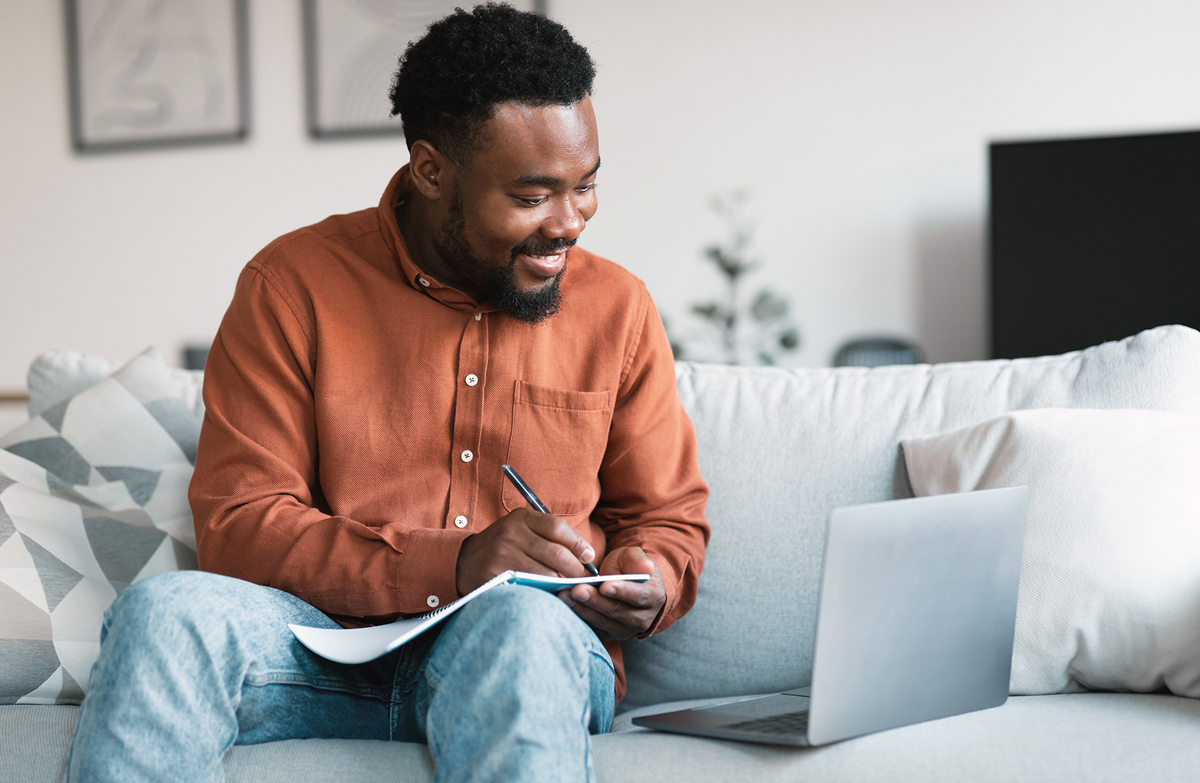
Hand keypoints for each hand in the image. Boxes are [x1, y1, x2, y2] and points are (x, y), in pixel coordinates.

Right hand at [456, 508, 596, 594]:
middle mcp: (511, 533)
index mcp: (521, 518)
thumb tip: (586, 554)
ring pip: (547, 573)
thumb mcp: (522, 530)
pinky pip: (531, 587)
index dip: (578, 544)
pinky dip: (545, 592)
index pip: (558, 528)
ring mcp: (502, 555)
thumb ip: (550, 536)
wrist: (465, 562)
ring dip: (561, 583)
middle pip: (556, 553)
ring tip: (566, 587)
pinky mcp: (496, 575)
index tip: (588, 557)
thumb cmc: (504, 547)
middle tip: (581, 578)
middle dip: (575, 569)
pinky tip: (549, 594)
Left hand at [561, 546, 665, 640]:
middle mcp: (642, 618)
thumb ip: (636, 560)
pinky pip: (593, 629)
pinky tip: (564, 607)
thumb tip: (645, 568)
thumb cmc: (631, 567)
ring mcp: (625, 630)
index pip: (639, 596)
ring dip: (583, 610)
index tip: (604, 586)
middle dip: (595, 601)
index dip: (622, 591)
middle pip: (617, 611)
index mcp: (654, 597)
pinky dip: (578, 619)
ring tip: (565, 596)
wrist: (629, 585)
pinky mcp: (609, 635)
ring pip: (603, 622)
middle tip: (577, 590)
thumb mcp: (634, 557)